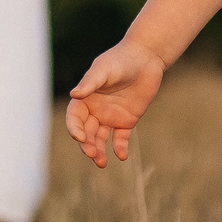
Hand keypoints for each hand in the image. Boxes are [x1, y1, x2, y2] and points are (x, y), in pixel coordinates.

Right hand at [65, 41, 168, 166]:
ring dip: (99, 151)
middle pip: (86, 132)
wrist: (146, 58)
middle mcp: (95, 110)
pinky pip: (121, 139)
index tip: (80, 137)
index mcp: (85, 98)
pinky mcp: (127, 121)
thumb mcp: (104, 69)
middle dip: (87, 145)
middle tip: (92, 154)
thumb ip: (90, 82)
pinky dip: (120, 148)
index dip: (75, 129)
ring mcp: (110, 117)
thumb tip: (74, 94)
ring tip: (101, 163)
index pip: (74, 118)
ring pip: (100, 139)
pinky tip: (121, 156)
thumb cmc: (121, 60)